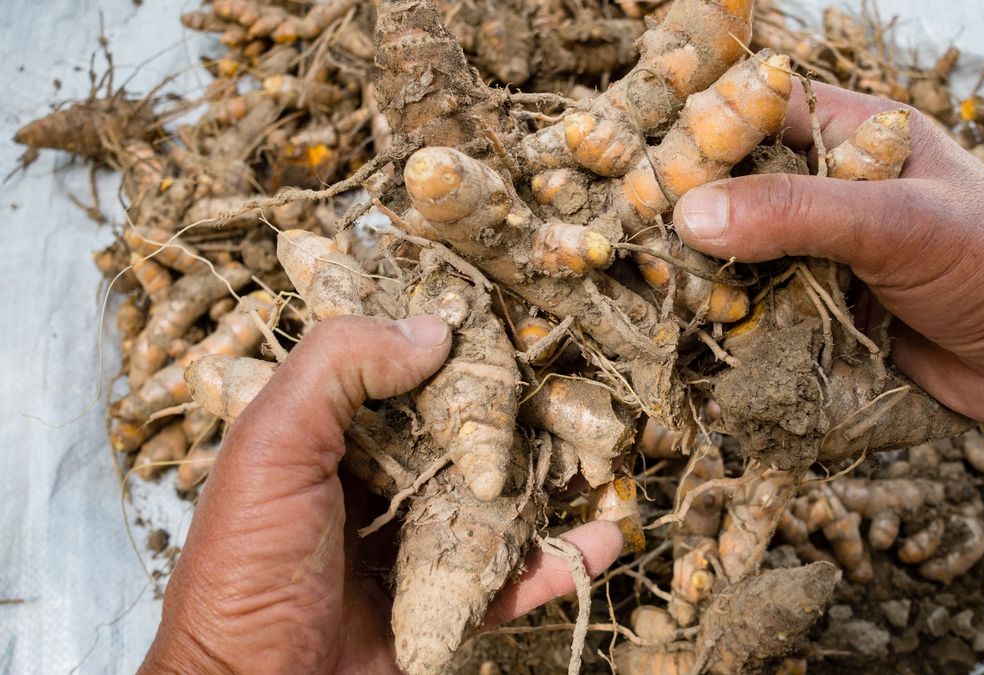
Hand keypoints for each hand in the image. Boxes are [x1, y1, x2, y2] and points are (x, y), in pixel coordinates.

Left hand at [140, 315, 622, 673]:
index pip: (405, 376)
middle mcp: (382, 485)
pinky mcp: (447, 607)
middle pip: (469, 438)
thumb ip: (339, 368)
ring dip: (558, 483)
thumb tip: (432, 328)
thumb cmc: (243, 570)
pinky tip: (606, 538)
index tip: (514, 319)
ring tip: (610, 457)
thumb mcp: (272, 446)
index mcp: (334, 439)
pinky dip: (563, 561)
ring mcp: (418, 548)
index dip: (457, 348)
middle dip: (526, 415)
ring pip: (504, 503)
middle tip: (584, 389)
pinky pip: (516, 578)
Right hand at [673, 82, 983, 467]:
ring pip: (750, 250)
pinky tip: (697, 328)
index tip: (642, 161)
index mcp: (860, 137)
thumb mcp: (899, 225)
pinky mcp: (835, 307)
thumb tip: (691, 215)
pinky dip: (738, 316)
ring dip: (709, 270)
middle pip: (744, 186)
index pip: (762, 113)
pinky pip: (771, 304)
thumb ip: (797, 216)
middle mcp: (841, 190)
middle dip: (692, 209)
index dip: (704, 130)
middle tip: (631, 233)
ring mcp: (835, 251)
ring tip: (650, 285)